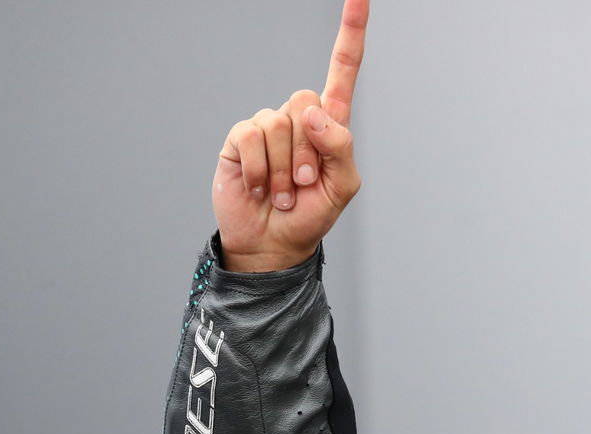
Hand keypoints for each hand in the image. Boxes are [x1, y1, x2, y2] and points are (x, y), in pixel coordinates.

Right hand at [212, 0, 368, 271]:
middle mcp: (297, 117)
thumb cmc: (312, 214)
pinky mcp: (239, 139)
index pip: (342, 69)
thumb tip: (311, 113)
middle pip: (305, 100)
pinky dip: (261, 170)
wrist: (275, 243)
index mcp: (330, 123)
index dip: (351, 33)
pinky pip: (251, 137)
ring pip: (279, 124)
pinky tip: (262, 188)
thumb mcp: (344, 186)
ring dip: (285, 169)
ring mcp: (267, 127)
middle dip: (309, 151)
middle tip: (305, 183)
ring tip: (284, 191)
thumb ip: (340, 145)